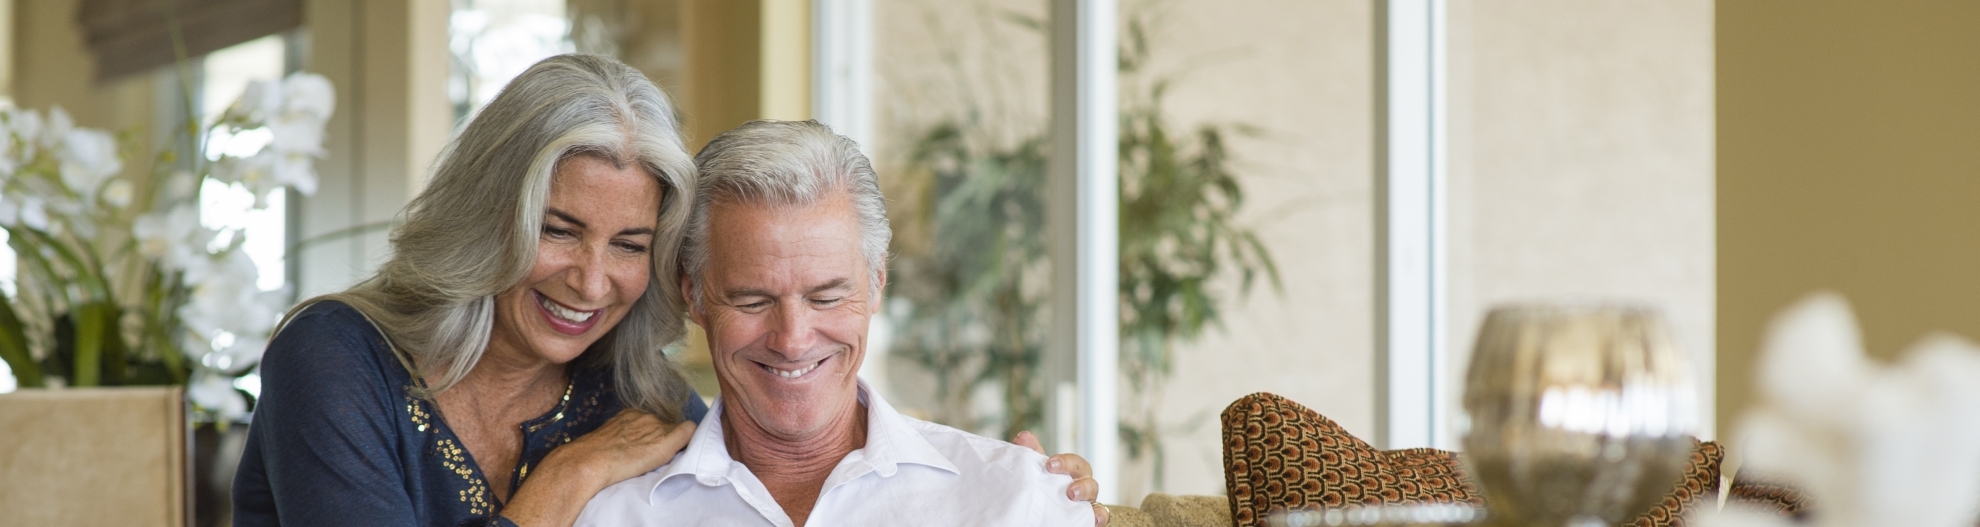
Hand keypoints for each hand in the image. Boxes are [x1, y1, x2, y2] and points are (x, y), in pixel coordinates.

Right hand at [556, 408, 697, 486]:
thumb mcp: (610, 438)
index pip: (653, 423)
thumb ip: (626, 435)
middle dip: (665, 439)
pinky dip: (689, 439)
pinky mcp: (666, 440)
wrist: (590, 461)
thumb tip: (634, 444)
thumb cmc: (594, 457)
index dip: (655, 436)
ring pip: (677, 431)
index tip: (647, 449)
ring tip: (659, 461)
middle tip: (653, 457)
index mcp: (630, 414)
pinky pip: (689, 431)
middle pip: (667, 426)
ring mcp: (656, 426)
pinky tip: (684, 451)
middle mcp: (646, 416)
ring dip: (673, 444)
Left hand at [1014, 431, 1109, 526]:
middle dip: (1074, 473)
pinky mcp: (1089, 516)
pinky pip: (1102, 514)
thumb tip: (1023, 436)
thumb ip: (1031, 454)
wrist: (1042, 512)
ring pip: (1094, 490)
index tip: (1049, 465)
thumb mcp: (1037, 471)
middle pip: (1086, 471)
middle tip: (1064, 485)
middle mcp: (1082, 482)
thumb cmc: (1044, 487)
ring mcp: (1087, 499)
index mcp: (1071, 471)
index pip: (1073, 461)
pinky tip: (1094, 519)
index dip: (1064, 461)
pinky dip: (1101, 515)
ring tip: (1072, 495)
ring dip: (1085, 491)